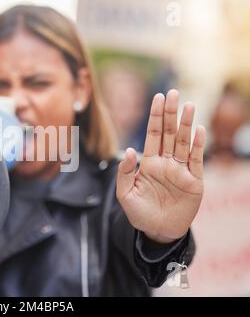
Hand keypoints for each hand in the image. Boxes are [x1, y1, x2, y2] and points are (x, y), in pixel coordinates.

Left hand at [116, 90, 205, 243]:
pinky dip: (197, 145)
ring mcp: (181, 171)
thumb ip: (125, 173)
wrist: (157, 232)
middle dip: (171, 113)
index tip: (158, 97)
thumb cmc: (140, 213)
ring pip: (184, 142)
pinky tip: (198, 130)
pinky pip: (196, 161)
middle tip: (173, 92)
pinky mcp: (194, 182)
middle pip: (169, 133)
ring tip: (189, 105)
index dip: (155, 116)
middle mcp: (166, 163)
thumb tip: (130, 150)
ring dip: (186, 124)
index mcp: (149, 163)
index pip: (153, 134)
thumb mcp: (125, 194)